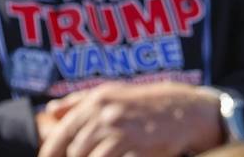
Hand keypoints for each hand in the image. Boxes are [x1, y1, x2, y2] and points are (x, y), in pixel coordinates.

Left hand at [38, 82, 222, 156]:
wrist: (192, 112)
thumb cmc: (152, 103)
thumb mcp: (116, 92)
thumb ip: (81, 100)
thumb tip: (51, 110)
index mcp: (96, 101)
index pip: (57, 139)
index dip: (51, 155)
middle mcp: (106, 115)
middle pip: (73, 153)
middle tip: (96, 154)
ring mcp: (122, 134)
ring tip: (113, 153)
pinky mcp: (137, 151)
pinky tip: (127, 155)